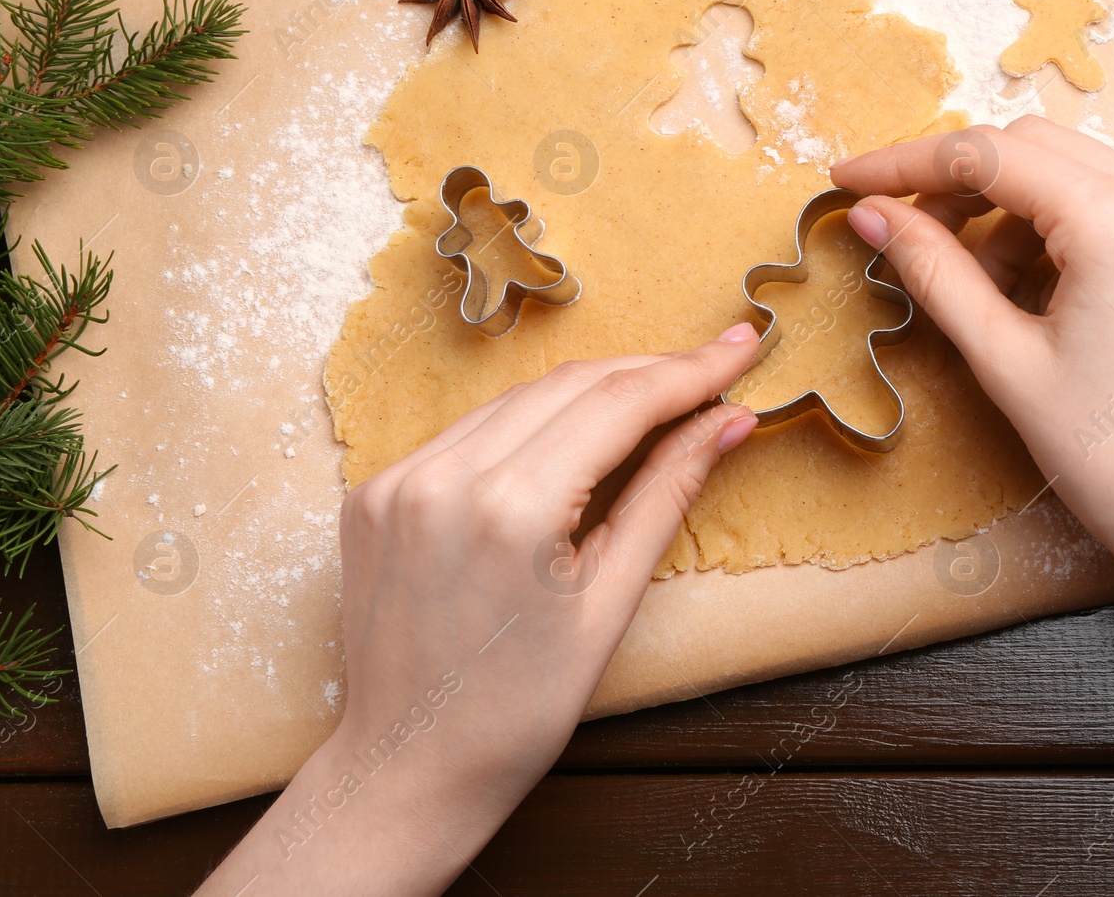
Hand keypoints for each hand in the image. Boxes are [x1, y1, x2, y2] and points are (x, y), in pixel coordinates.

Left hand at [198, 325, 759, 895]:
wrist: (409, 765)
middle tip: (714, 365)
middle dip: (648, 372)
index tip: (739, 348)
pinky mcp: (374, 491)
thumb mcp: (610, 605)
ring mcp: (398, 479)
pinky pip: (468, 431)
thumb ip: (667, 495)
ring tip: (656, 397)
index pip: (617, 404)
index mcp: (510, 509)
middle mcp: (444, 477)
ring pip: (517, 399)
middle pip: (569, 385)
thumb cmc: (519, 709)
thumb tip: (727, 422)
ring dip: (590, 391)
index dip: (687, 371)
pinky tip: (570, 436)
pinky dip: (528, 424)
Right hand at [833, 115, 1113, 595]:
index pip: (986, 154)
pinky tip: (1040, 293)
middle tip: (906, 237)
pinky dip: (1066, 229)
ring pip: (1078, 173)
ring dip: (1013, 211)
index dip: (905, 163)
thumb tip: (874, 213)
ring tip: (983, 291)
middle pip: (1033, 148)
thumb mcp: (1007, 362)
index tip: (849, 180)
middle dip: (959, 185)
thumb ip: (934, 272)